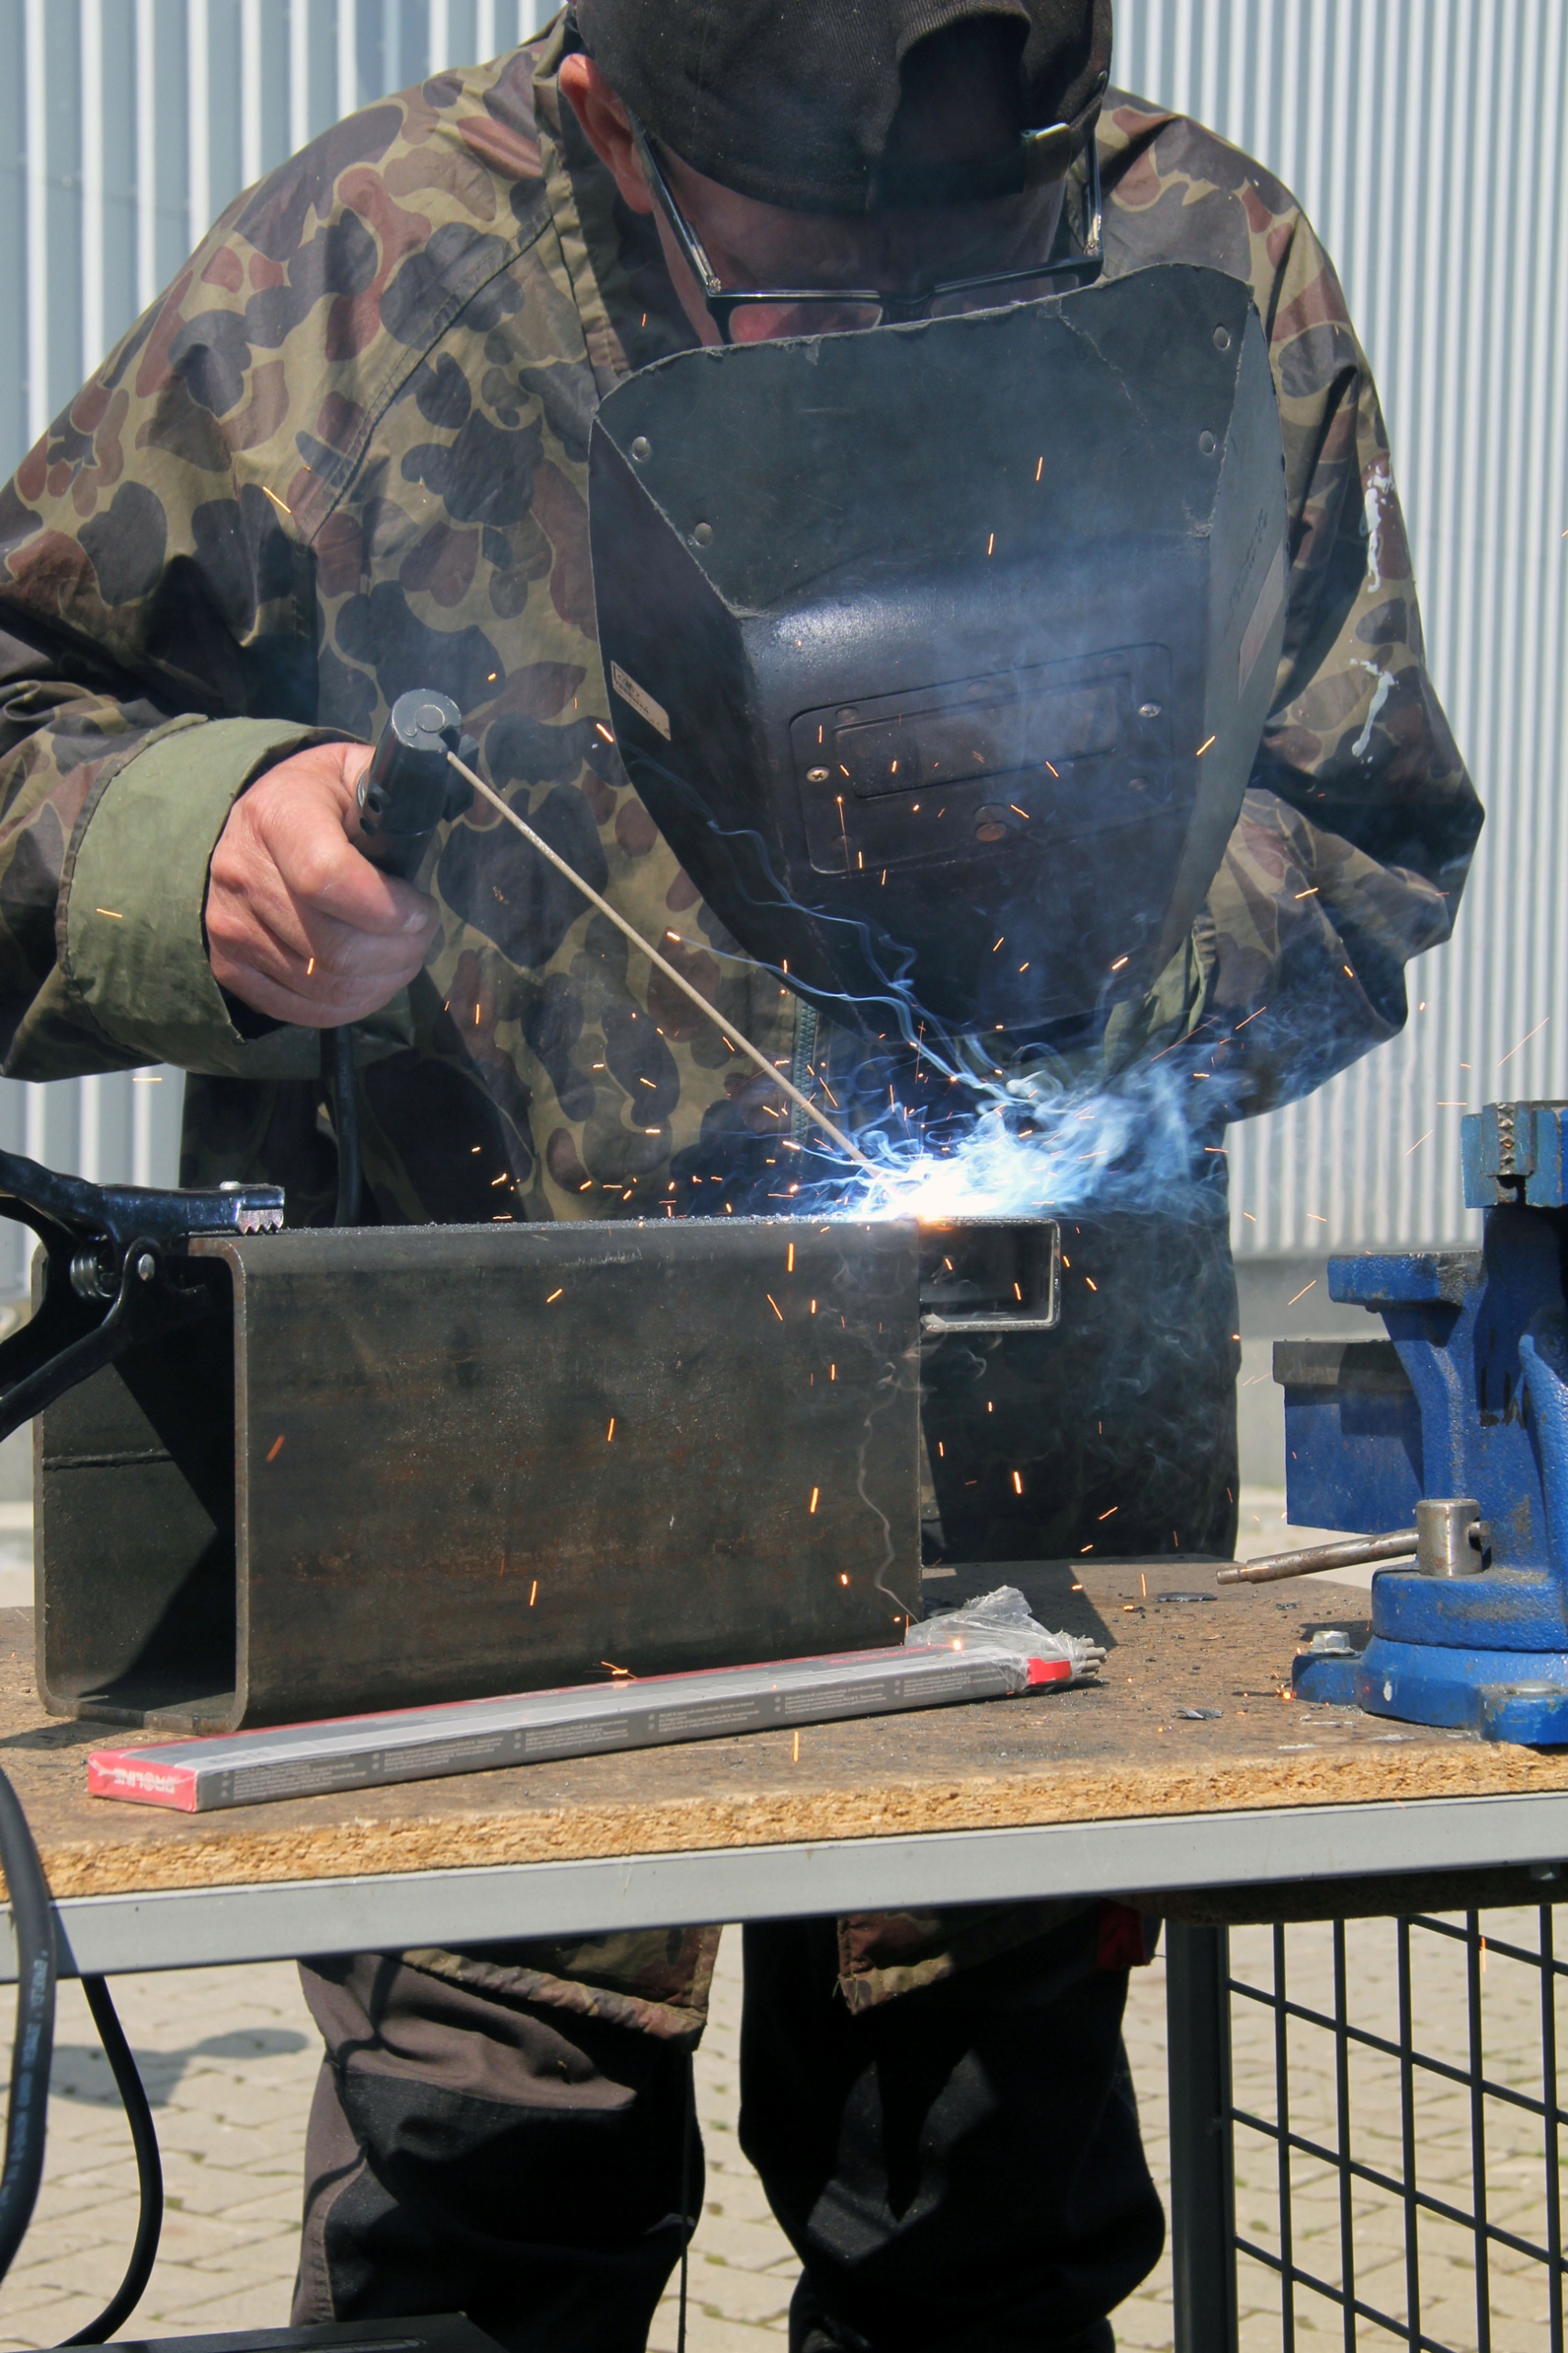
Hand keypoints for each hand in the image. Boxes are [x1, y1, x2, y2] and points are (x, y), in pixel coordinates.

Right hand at [206, 742, 437, 1025]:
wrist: (251, 827)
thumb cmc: (321, 801)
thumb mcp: (358, 773)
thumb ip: (406, 792)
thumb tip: (475, 809)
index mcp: (276, 816)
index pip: (327, 879)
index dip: (388, 908)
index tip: (420, 907)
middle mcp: (241, 873)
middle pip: (335, 947)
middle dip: (400, 950)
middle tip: (419, 932)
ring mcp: (230, 926)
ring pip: (327, 986)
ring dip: (383, 980)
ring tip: (401, 952)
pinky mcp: (230, 966)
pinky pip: (304, 1009)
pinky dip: (352, 1003)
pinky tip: (372, 977)